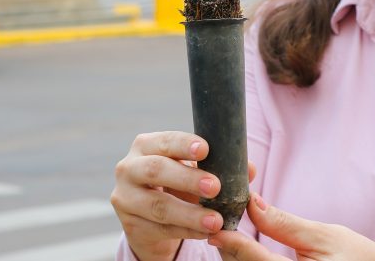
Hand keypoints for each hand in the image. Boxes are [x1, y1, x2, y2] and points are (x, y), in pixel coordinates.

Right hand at [111, 132, 224, 260]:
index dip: (184, 144)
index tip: (206, 149)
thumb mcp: (194, 172)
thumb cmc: (177, 184)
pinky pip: (162, 229)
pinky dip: (186, 231)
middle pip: (156, 170)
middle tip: (215, 187)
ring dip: (190, 213)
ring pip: (158, 205)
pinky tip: (205, 233)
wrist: (150, 217)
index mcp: (145, 146)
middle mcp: (129, 168)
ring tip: (216, 220)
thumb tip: (249, 169)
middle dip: (187, 178)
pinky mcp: (130, 225)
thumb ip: (219, 166)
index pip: (164, 141)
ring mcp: (125, 198)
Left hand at [209, 193, 374, 260]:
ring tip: (227, 235)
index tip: (215, 227)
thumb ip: (284, 224)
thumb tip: (252, 203)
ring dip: (236, 258)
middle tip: (217, 225)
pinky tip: (242, 251)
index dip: (234, 243)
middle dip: (230, 251)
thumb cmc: (355, 255)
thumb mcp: (322, 235)